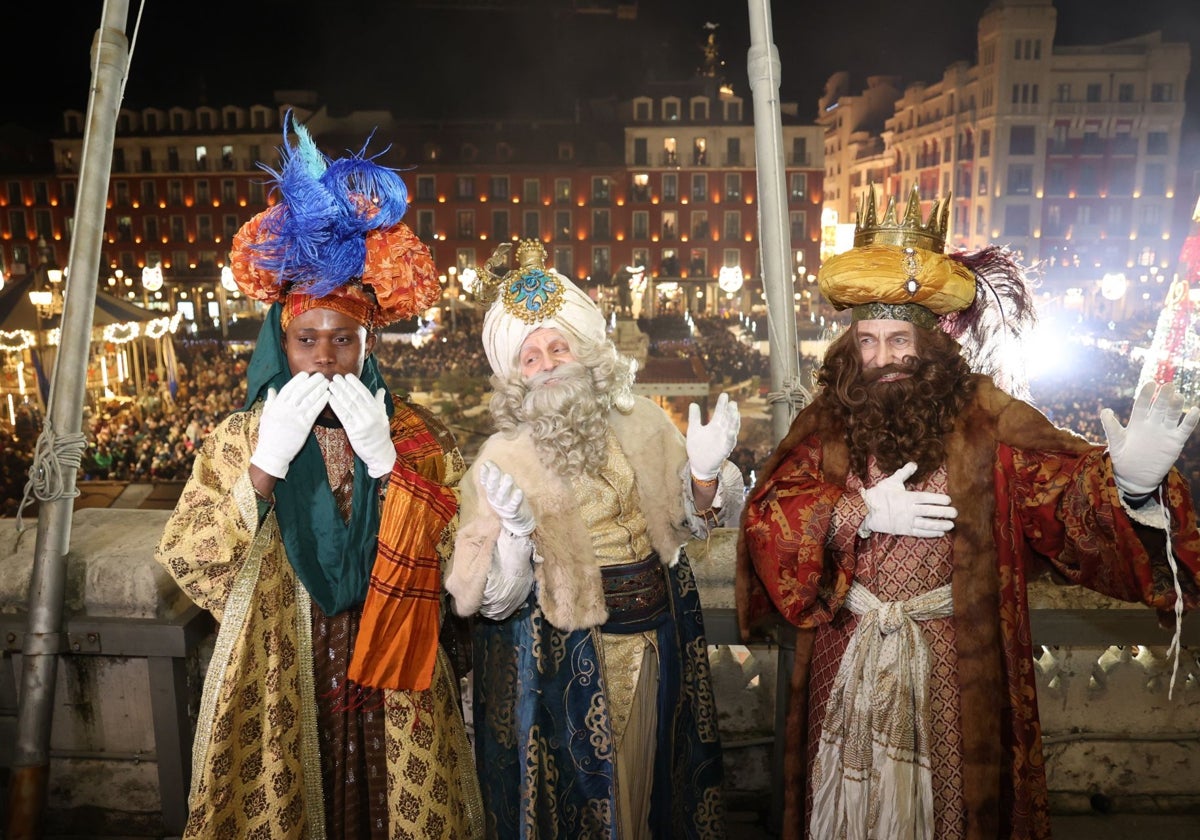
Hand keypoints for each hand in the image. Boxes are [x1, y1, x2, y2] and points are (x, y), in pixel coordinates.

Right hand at [251, 372, 328, 478]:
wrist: (272, 454)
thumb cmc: (268, 436)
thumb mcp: (265, 416)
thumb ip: (271, 401)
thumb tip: (271, 389)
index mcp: (276, 405)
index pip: (289, 387)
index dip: (298, 380)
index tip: (306, 374)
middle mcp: (286, 408)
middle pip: (301, 390)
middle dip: (312, 381)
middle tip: (320, 375)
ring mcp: (296, 416)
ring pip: (309, 398)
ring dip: (319, 389)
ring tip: (327, 383)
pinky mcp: (304, 425)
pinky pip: (315, 410)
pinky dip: (322, 401)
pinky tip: (328, 395)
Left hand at [328, 374, 395, 478]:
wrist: (380, 453)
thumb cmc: (381, 435)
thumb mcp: (383, 417)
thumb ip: (380, 402)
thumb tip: (381, 390)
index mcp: (377, 410)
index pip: (365, 393)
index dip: (356, 384)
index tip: (348, 376)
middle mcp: (370, 414)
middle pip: (355, 397)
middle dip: (344, 386)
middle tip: (335, 377)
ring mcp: (362, 423)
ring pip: (349, 405)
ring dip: (339, 394)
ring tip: (331, 385)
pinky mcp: (354, 431)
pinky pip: (344, 417)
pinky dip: (336, 407)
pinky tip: (330, 399)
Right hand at [479, 460, 534, 536]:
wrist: (518, 522)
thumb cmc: (510, 500)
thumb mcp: (502, 487)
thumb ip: (495, 475)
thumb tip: (487, 462)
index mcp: (492, 493)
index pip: (486, 483)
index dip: (485, 474)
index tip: (485, 465)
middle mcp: (495, 500)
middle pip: (492, 489)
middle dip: (493, 479)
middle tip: (495, 469)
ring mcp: (504, 507)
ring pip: (502, 497)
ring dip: (504, 487)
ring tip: (508, 477)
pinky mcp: (513, 513)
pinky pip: (514, 506)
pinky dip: (516, 499)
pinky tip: (519, 491)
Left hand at [687, 392, 740, 479]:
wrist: (698, 464)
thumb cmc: (697, 447)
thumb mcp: (694, 430)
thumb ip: (694, 417)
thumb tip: (693, 403)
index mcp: (714, 426)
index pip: (720, 413)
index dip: (722, 404)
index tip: (724, 394)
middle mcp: (721, 432)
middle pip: (727, 419)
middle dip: (730, 411)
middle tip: (732, 402)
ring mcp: (724, 440)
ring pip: (731, 429)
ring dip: (734, 421)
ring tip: (735, 412)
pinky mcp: (724, 450)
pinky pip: (729, 443)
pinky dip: (731, 437)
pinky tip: (731, 431)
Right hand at [860, 462, 956, 538]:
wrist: (865, 511)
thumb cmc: (878, 494)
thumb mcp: (891, 481)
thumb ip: (904, 473)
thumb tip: (914, 464)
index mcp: (907, 497)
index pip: (927, 498)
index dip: (939, 499)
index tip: (949, 500)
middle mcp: (909, 510)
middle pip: (930, 512)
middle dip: (944, 512)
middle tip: (955, 513)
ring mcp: (907, 521)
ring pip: (927, 524)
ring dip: (940, 525)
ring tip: (951, 525)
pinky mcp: (904, 530)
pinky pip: (920, 532)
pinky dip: (930, 533)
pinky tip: (940, 533)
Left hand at [1101, 382, 1198, 496]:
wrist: (1135, 476)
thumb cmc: (1123, 458)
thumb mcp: (1115, 442)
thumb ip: (1111, 427)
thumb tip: (1106, 410)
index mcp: (1137, 422)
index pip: (1142, 405)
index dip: (1147, 395)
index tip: (1151, 383)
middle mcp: (1152, 423)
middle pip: (1159, 407)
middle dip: (1164, 396)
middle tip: (1169, 385)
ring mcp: (1165, 431)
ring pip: (1173, 415)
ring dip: (1176, 406)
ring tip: (1178, 396)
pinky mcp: (1175, 441)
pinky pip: (1184, 429)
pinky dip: (1190, 420)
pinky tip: (1195, 411)